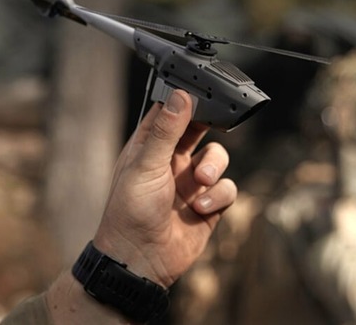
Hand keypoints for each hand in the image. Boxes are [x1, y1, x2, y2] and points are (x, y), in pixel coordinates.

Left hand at [94, 89, 236, 287]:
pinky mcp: (208, 205)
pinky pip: (226, 188)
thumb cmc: (129, 213)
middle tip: (216, 124)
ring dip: (214, 166)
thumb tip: (180, 96)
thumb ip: (165, 131)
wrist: (140, 261)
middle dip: (210, 129)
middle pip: (199, 129)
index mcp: (149, 146)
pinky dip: (218, 196)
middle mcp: (171, 161)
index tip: (201, 94)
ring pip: (217, 157)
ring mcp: (190, 183)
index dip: (185, 101)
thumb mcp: (145, 165)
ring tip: (201, 180)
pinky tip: (200, 208)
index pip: (170, 112)